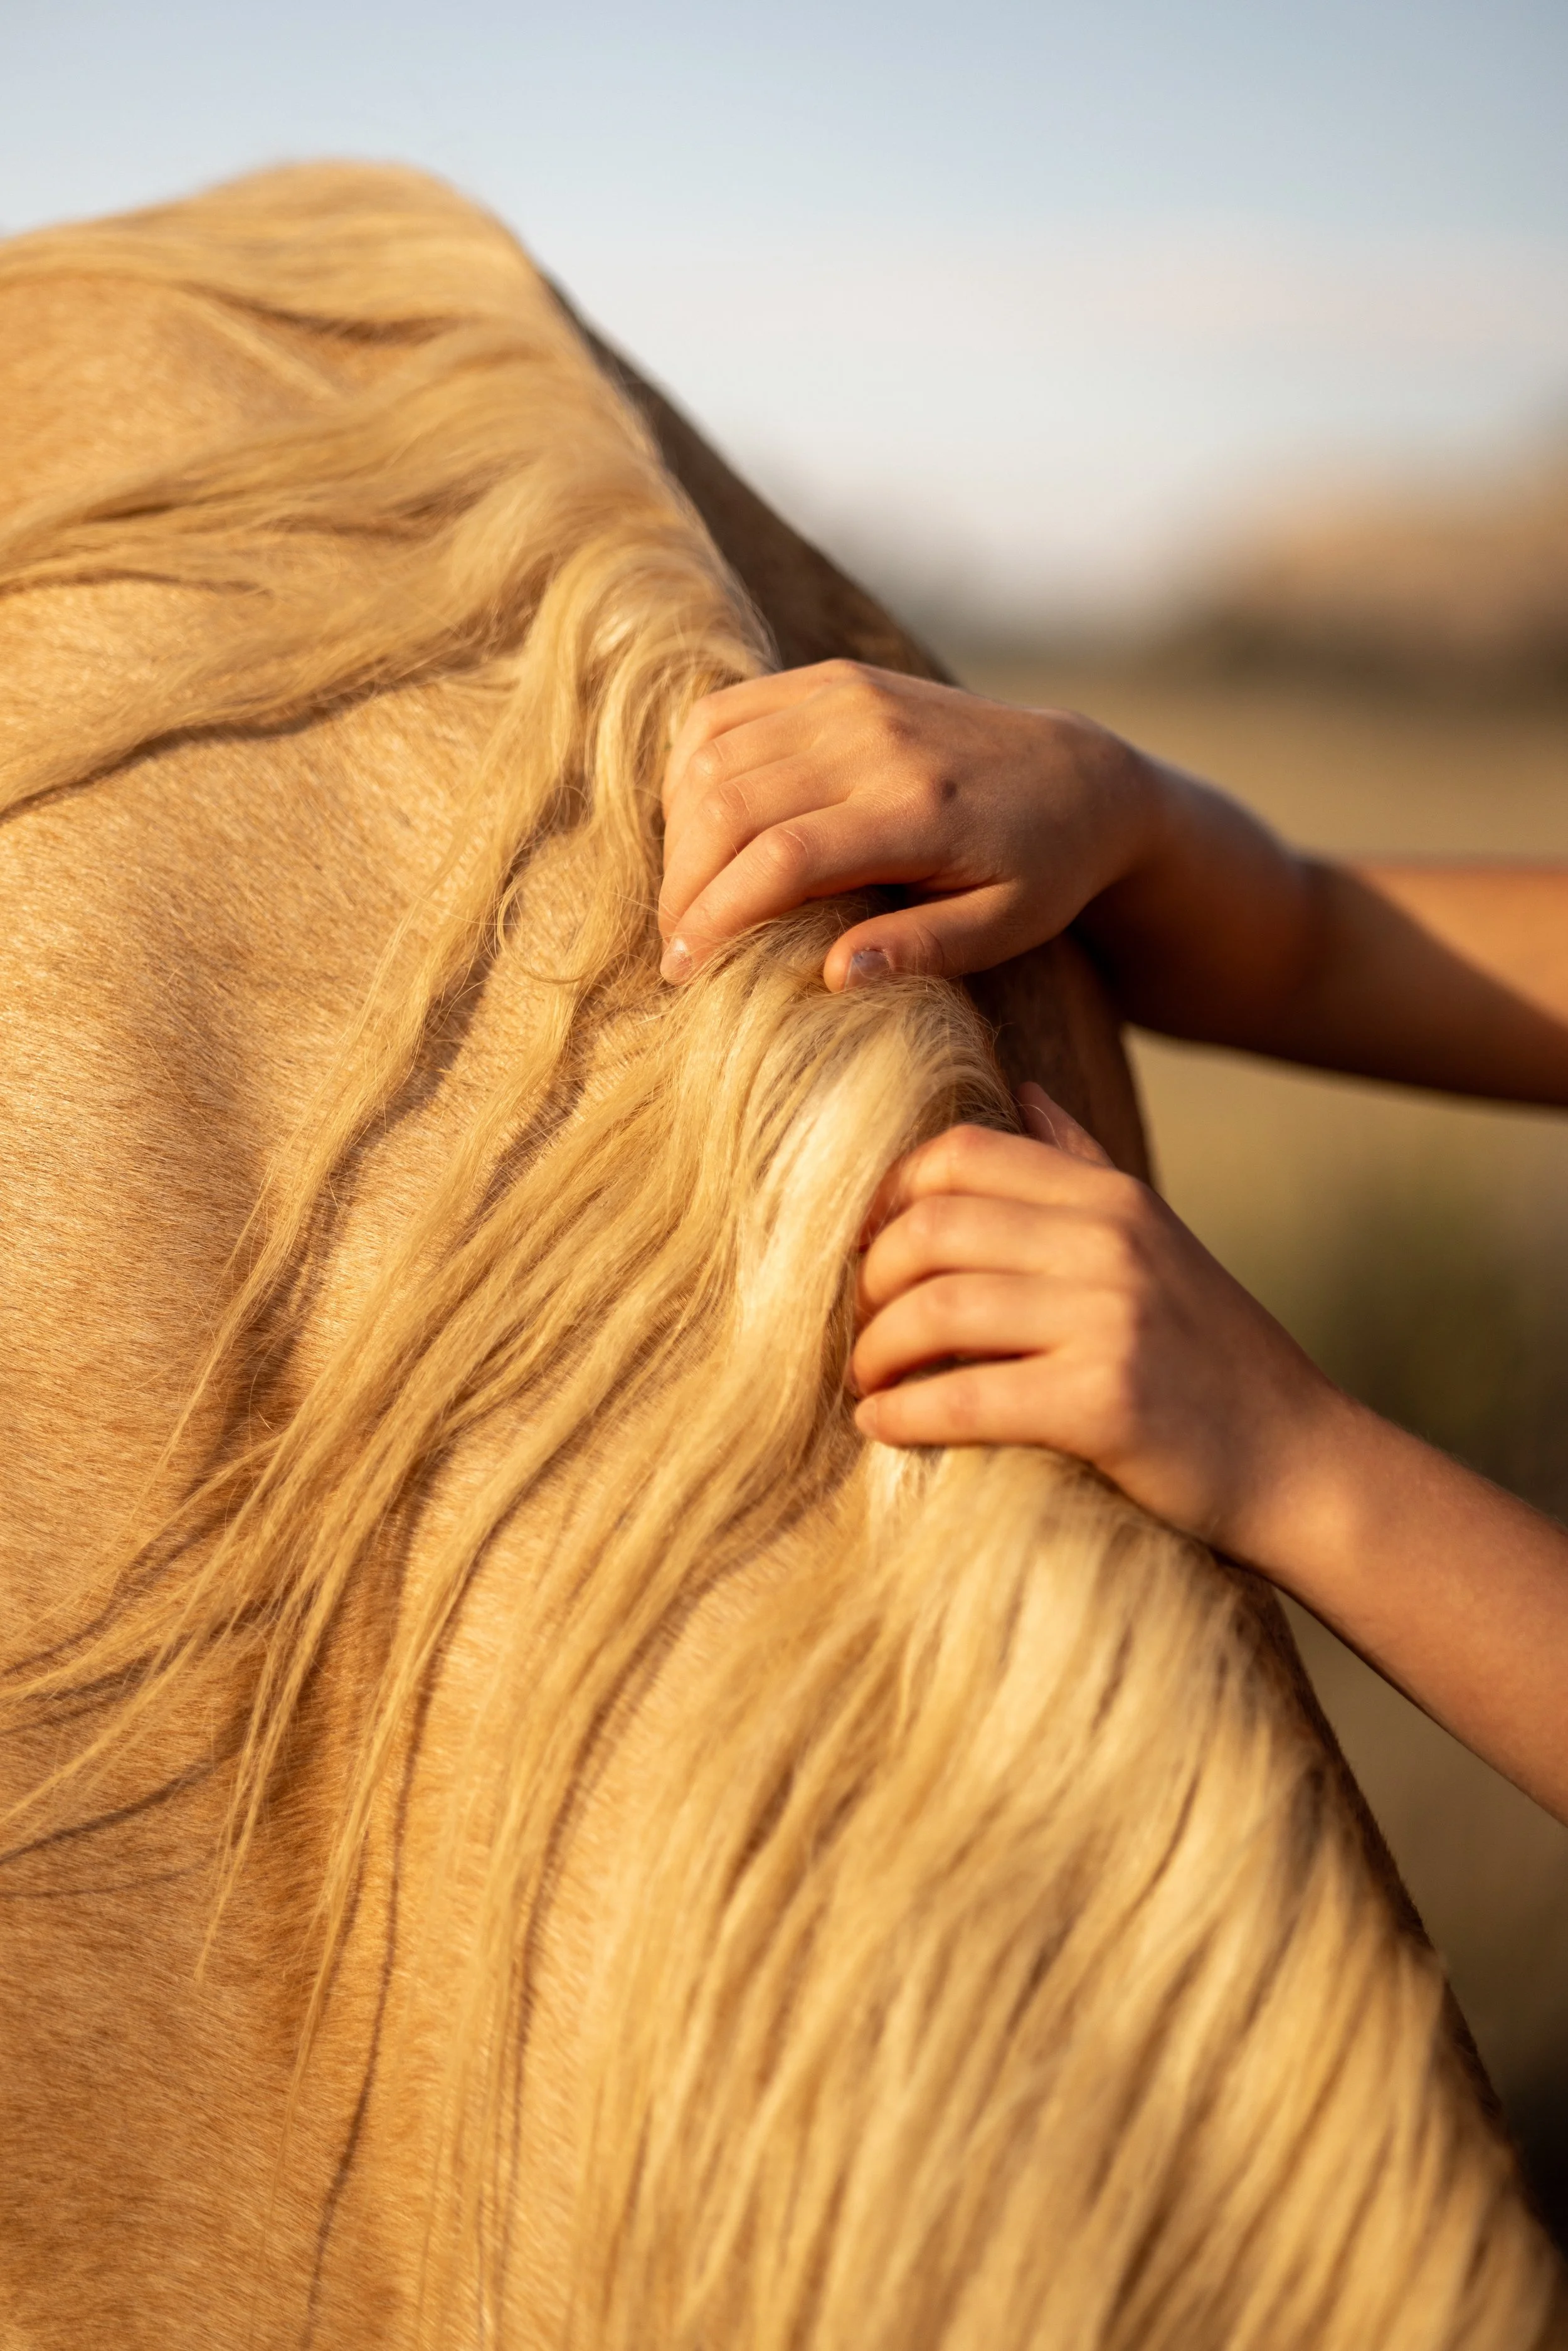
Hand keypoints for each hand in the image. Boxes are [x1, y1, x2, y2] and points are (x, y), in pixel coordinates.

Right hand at [658, 660, 1161, 989]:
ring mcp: (849, 696)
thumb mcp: (1006, 927)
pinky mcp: (834, 678)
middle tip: (675, 948)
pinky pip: (723, 715)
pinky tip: (697, 830)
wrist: (1080, 775)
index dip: (717, 917)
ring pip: (712, 757)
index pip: (781, 860)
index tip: (686, 971)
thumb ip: (922, 950)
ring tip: (687, 897)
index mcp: (918, 808)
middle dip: (683, 885)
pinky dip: (690, 773)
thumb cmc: (1042, 870)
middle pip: (729, 806)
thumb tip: (833, 975)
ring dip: (679, 834)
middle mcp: (875, 738)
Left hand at [850, 1083, 1343, 1561]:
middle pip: (932, 1228)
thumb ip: (1083, 1165)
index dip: (887, 1199)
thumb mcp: (1157, 1241)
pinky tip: (882, 1428)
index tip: (863, 1253)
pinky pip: (966, 1399)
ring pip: (937, 1310)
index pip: (960, 1155)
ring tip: (866, 1382)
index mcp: (1112, 1198)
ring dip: (876, 1352)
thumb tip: (1022, 1088)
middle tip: (857, 1330)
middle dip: (869, 1282)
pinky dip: (904, 1416)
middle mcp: (1111, 1242)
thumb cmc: (1211, 1360)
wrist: (1300, 1465)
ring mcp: (1112, 1319)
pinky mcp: (1106, 1403)